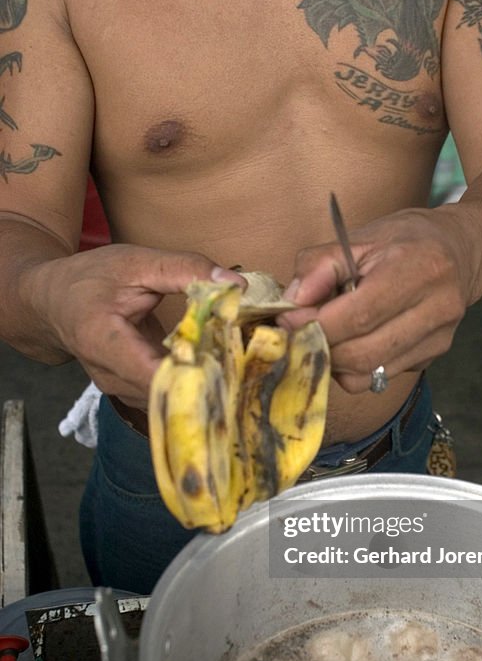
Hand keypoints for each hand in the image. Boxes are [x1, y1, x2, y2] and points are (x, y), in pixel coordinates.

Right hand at [29, 244, 242, 406]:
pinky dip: (194, 381)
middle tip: (250, 360)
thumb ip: (184, 269)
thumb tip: (235, 283)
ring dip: (205, 382)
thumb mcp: (136, 262)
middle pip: (170, 393)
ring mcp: (121, 390)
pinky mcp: (133, 391)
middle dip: (211, 378)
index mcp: (105, 343)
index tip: (234, 360)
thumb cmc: (89, 278)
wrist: (52, 301)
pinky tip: (219, 365)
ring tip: (239, 362)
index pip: (156, 376)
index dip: (197, 374)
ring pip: (172, 398)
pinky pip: (169, 393)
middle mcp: (111, 377)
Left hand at [281, 207, 470, 393]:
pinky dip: (354, 367)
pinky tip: (353, 340)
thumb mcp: (360, 237)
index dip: (315, 324)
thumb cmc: (405, 240)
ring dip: (335, 362)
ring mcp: (439, 338)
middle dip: (321, 347)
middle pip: (363, 353)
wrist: (462, 251)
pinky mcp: (433, 356)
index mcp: (420, 269)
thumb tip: (292, 304)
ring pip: (368, 374)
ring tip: (325, 335)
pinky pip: (379, 376)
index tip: (287, 320)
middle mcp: (437, 308)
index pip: (359, 315)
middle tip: (298, 332)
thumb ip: (320, 266)